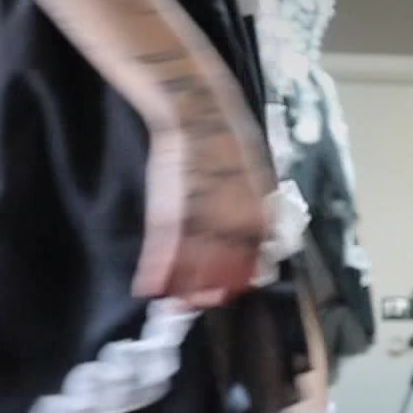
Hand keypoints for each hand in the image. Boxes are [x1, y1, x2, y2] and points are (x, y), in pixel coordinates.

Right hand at [133, 91, 273, 307]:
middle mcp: (232, 217)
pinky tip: (149, 286)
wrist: (196, 108)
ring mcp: (200, 214)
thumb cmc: (224, 135)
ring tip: (177, 303)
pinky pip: (163, 246)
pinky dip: (156, 268)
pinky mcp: (170, 208)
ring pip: (193, 262)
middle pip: (224, 264)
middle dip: (212, 286)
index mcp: (256, 208)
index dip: (244, 273)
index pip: (254, 252)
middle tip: (203, 301)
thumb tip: (262, 229)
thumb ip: (256, 202)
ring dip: (184, 285)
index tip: (237, 288)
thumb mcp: (254, 170)